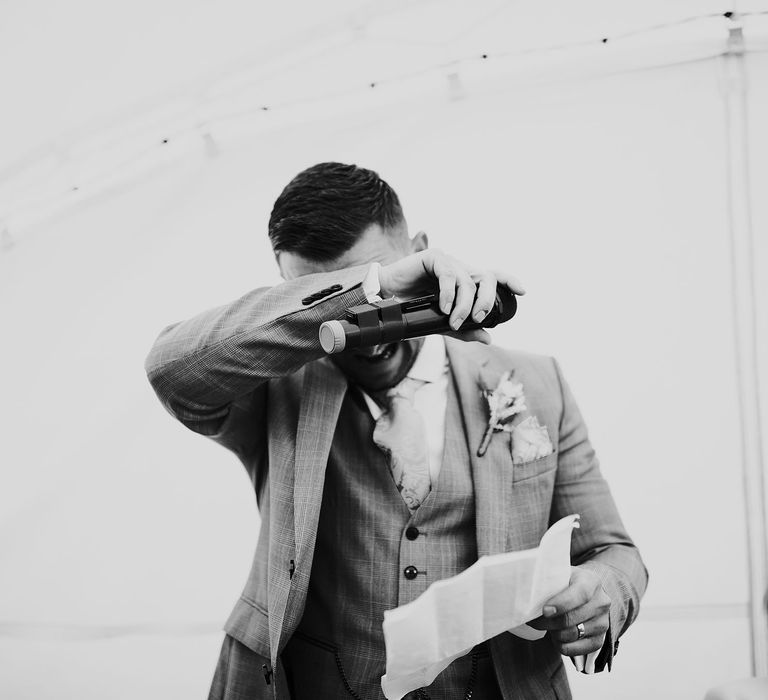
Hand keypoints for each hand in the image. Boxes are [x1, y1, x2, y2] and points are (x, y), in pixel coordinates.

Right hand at [377, 249, 524, 334]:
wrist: (384, 299)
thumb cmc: (413, 309)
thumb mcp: (442, 323)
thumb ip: (464, 330)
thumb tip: (489, 338)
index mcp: (465, 282)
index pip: (492, 277)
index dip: (509, 281)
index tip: (522, 291)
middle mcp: (460, 270)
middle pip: (486, 277)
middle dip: (487, 299)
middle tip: (479, 318)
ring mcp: (447, 263)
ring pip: (468, 280)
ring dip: (465, 304)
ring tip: (454, 321)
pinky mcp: (433, 258)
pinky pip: (449, 275)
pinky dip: (449, 293)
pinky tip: (443, 307)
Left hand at [528, 567, 609, 656]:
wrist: (584, 593)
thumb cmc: (565, 583)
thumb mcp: (558, 574)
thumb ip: (546, 578)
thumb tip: (523, 589)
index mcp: (591, 581)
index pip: (580, 594)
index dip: (562, 604)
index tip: (545, 611)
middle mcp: (601, 602)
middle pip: (572, 618)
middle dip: (548, 622)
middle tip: (533, 620)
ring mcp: (603, 622)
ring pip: (573, 635)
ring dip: (553, 634)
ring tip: (545, 626)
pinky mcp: (600, 640)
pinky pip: (577, 650)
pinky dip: (562, 646)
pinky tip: (555, 637)